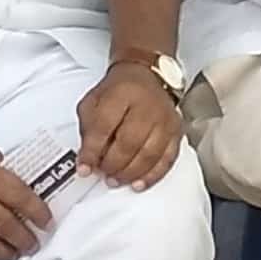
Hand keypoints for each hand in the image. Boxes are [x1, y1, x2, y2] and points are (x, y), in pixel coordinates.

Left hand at [77, 64, 183, 189]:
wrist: (143, 76)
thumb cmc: (117, 91)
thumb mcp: (93, 101)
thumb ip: (88, 130)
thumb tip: (87, 161)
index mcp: (122, 92)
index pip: (104, 126)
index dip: (92, 151)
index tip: (84, 167)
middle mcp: (147, 105)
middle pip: (129, 143)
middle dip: (112, 164)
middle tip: (102, 173)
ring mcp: (165, 119)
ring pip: (148, 155)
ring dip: (129, 173)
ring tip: (115, 179)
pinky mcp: (176, 131)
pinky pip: (167, 160)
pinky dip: (151, 176)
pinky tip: (138, 183)